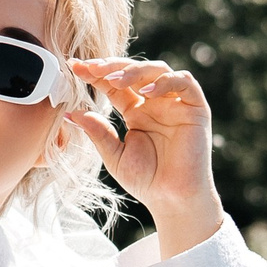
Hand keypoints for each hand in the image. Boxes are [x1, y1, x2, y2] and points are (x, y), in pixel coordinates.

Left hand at [68, 57, 223, 256]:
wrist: (171, 199)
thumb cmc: (146, 180)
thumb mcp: (114, 154)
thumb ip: (97, 131)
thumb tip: (71, 113)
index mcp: (136, 111)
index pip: (115, 85)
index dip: (96, 74)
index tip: (75, 68)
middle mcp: (156, 102)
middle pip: (135, 71)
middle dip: (112, 67)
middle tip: (91, 68)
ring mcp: (176, 103)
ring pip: (158, 70)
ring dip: (135, 71)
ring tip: (115, 80)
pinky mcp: (195, 108)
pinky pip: (185, 83)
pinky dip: (165, 82)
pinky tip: (146, 92)